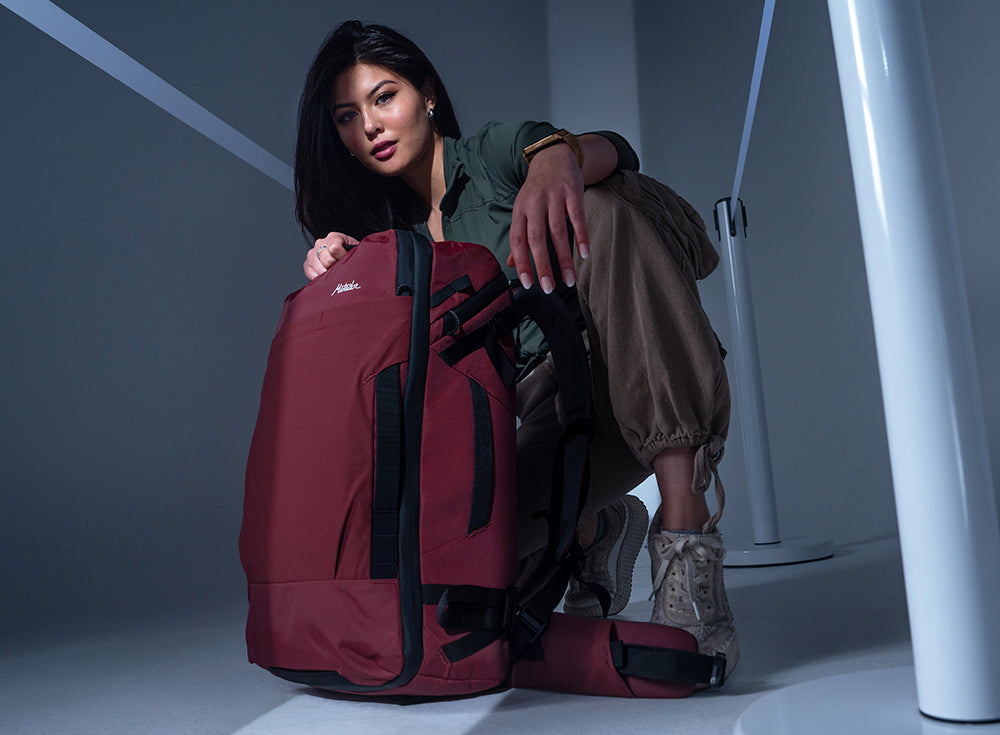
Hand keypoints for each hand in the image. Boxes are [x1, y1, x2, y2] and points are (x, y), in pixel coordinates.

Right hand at [304, 232, 359, 280]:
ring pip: (319, 268)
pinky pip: (311, 274)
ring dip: (329, 273)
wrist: (346, 258)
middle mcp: (320, 243)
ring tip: (335, 272)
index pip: (334, 248)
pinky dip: (320, 278)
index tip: (348, 260)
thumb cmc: (352, 255)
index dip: (342, 257)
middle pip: (326, 260)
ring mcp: (312, 253)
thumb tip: (351, 259)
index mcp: (334, 237)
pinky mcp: (307, 265)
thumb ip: (354, 252)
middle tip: (342, 268)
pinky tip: (327, 276)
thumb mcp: (356, 250)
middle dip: (336, 267)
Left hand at [507, 144, 589, 292]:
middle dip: (542, 265)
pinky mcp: (572, 192)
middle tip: (548, 287)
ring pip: (558, 231)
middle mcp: (534, 203)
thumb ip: (520, 236)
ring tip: (569, 279)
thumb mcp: (524, 210)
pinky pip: (578, 218)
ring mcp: (554, 197)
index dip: (522, 262)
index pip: (517, 240)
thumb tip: (511, 263)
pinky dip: (581, 237)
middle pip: (536, 238)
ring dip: (564, 258)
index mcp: (520, 210)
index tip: (528, 283)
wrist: (554, 157)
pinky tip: (584, 254)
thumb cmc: (538, 190)